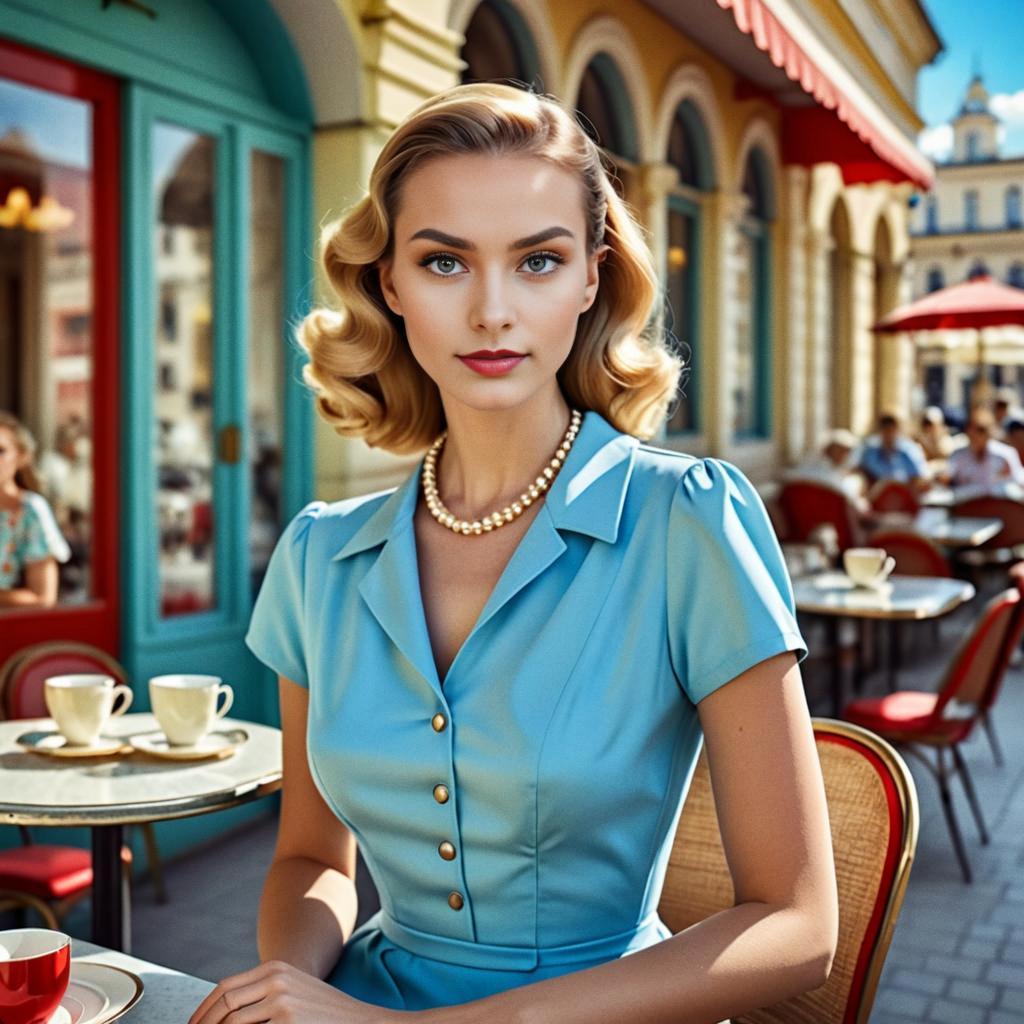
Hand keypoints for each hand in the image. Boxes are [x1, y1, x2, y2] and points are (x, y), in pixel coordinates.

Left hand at [187, 960, 400, 1023]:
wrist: (360, 1021)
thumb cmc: (323, 1014)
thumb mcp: (293, 993)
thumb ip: (262, 997)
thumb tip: (224, 1016)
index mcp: (275, 968)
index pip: (224, 987)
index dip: (202, 1010)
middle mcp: (276, 979)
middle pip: (224, 1003)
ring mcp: (282, 1001)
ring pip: (232, 1022)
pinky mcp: (288, 1022)